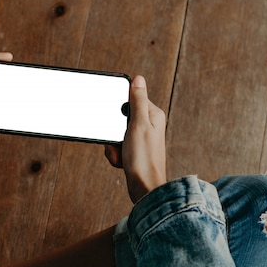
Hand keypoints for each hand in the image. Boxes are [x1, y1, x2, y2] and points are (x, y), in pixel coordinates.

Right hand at [104, 75, 166, 202]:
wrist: (144, 188)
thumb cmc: (143, 159)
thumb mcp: (138, 125)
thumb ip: (137, 101)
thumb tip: (139, 78)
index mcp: (153, 115)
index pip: (130, 100)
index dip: (118, 110)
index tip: (117, 121)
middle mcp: (149, 125)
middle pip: (120, 118)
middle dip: (113, 133)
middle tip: (120, 143)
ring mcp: (141, 139)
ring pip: (116, 135)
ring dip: (113, 146)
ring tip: (122, 155)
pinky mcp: (135, 151)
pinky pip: (117, 147)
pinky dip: (116, 155)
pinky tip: (122, 162)